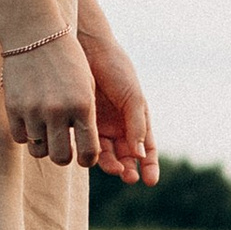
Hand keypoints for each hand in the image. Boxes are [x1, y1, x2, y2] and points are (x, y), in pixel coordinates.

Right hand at [3, 31, 99, 169]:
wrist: (36, 35)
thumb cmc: (68, 61)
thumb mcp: (86, 86)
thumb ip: (86, 117)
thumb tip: (85, 148)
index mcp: (83, 105)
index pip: (89, 151)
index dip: (88, 159)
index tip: (85, 156)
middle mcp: (58, 110)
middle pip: (61, 158)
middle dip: (65, 157)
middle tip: (65, 148)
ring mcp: (33, 110)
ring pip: (39, 150)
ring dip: (44, 146)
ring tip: (48, 133)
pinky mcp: (13, 107)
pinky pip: (20, 137)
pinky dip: (27, 134)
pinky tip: (32, 121)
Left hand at [80, 24, 158, 186]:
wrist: (87, 49)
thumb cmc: (116, 69)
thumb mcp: (132, 97)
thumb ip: (136, 126)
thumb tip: (139, 156)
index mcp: (137, 119)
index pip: (146, 148)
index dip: (149, 166)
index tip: (150, 180)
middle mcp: (119, 126)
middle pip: (126, 156)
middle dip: (128, 169)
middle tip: (128, 177)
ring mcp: (100, 125)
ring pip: (106, 154)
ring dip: (111, 165)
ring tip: (114, 169)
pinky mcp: (80, 123)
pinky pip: (85, 144)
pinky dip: (90, 153)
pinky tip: (92, 155)